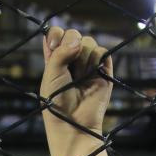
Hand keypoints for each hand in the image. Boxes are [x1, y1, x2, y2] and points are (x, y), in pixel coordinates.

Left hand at [41, 27, 113, 155]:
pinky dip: (96, 60)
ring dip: (83, 58)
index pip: (56, 33)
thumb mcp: (51, 75)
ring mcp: (88, 64)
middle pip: (74, 34)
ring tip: (79, 77)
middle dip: (71, 46)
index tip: (55, 46)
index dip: (56, 34)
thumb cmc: (56, 102)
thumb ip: (60, 53)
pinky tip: (91, 75)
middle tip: (69, 66)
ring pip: (89, 42)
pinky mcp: (104, 70)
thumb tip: (79, 41)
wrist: (73, 122)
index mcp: (55, 58)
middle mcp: (72, 58)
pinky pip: (103, 52)